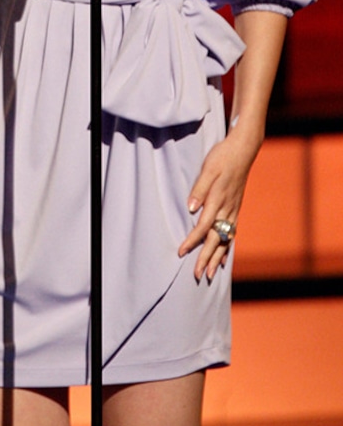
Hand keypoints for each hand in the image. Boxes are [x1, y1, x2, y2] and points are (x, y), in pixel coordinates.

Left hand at [178, 124, 256, 281]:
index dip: (192, 241)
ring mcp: (234, 210)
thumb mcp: (208, 169)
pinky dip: (227, 246)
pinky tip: (223, 256)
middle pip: (215, 239)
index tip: (181, 252)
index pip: (203, 226)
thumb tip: (191, 208)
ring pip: (225, 239)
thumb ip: (199, 189)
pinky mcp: (236, 208)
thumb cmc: (222, 157)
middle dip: (206, 258)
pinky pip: (232, 233)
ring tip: (211, 273)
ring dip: (217, 257)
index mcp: (218, 200)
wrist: (243, 149)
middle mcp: (228, 209)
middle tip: (197, 275)